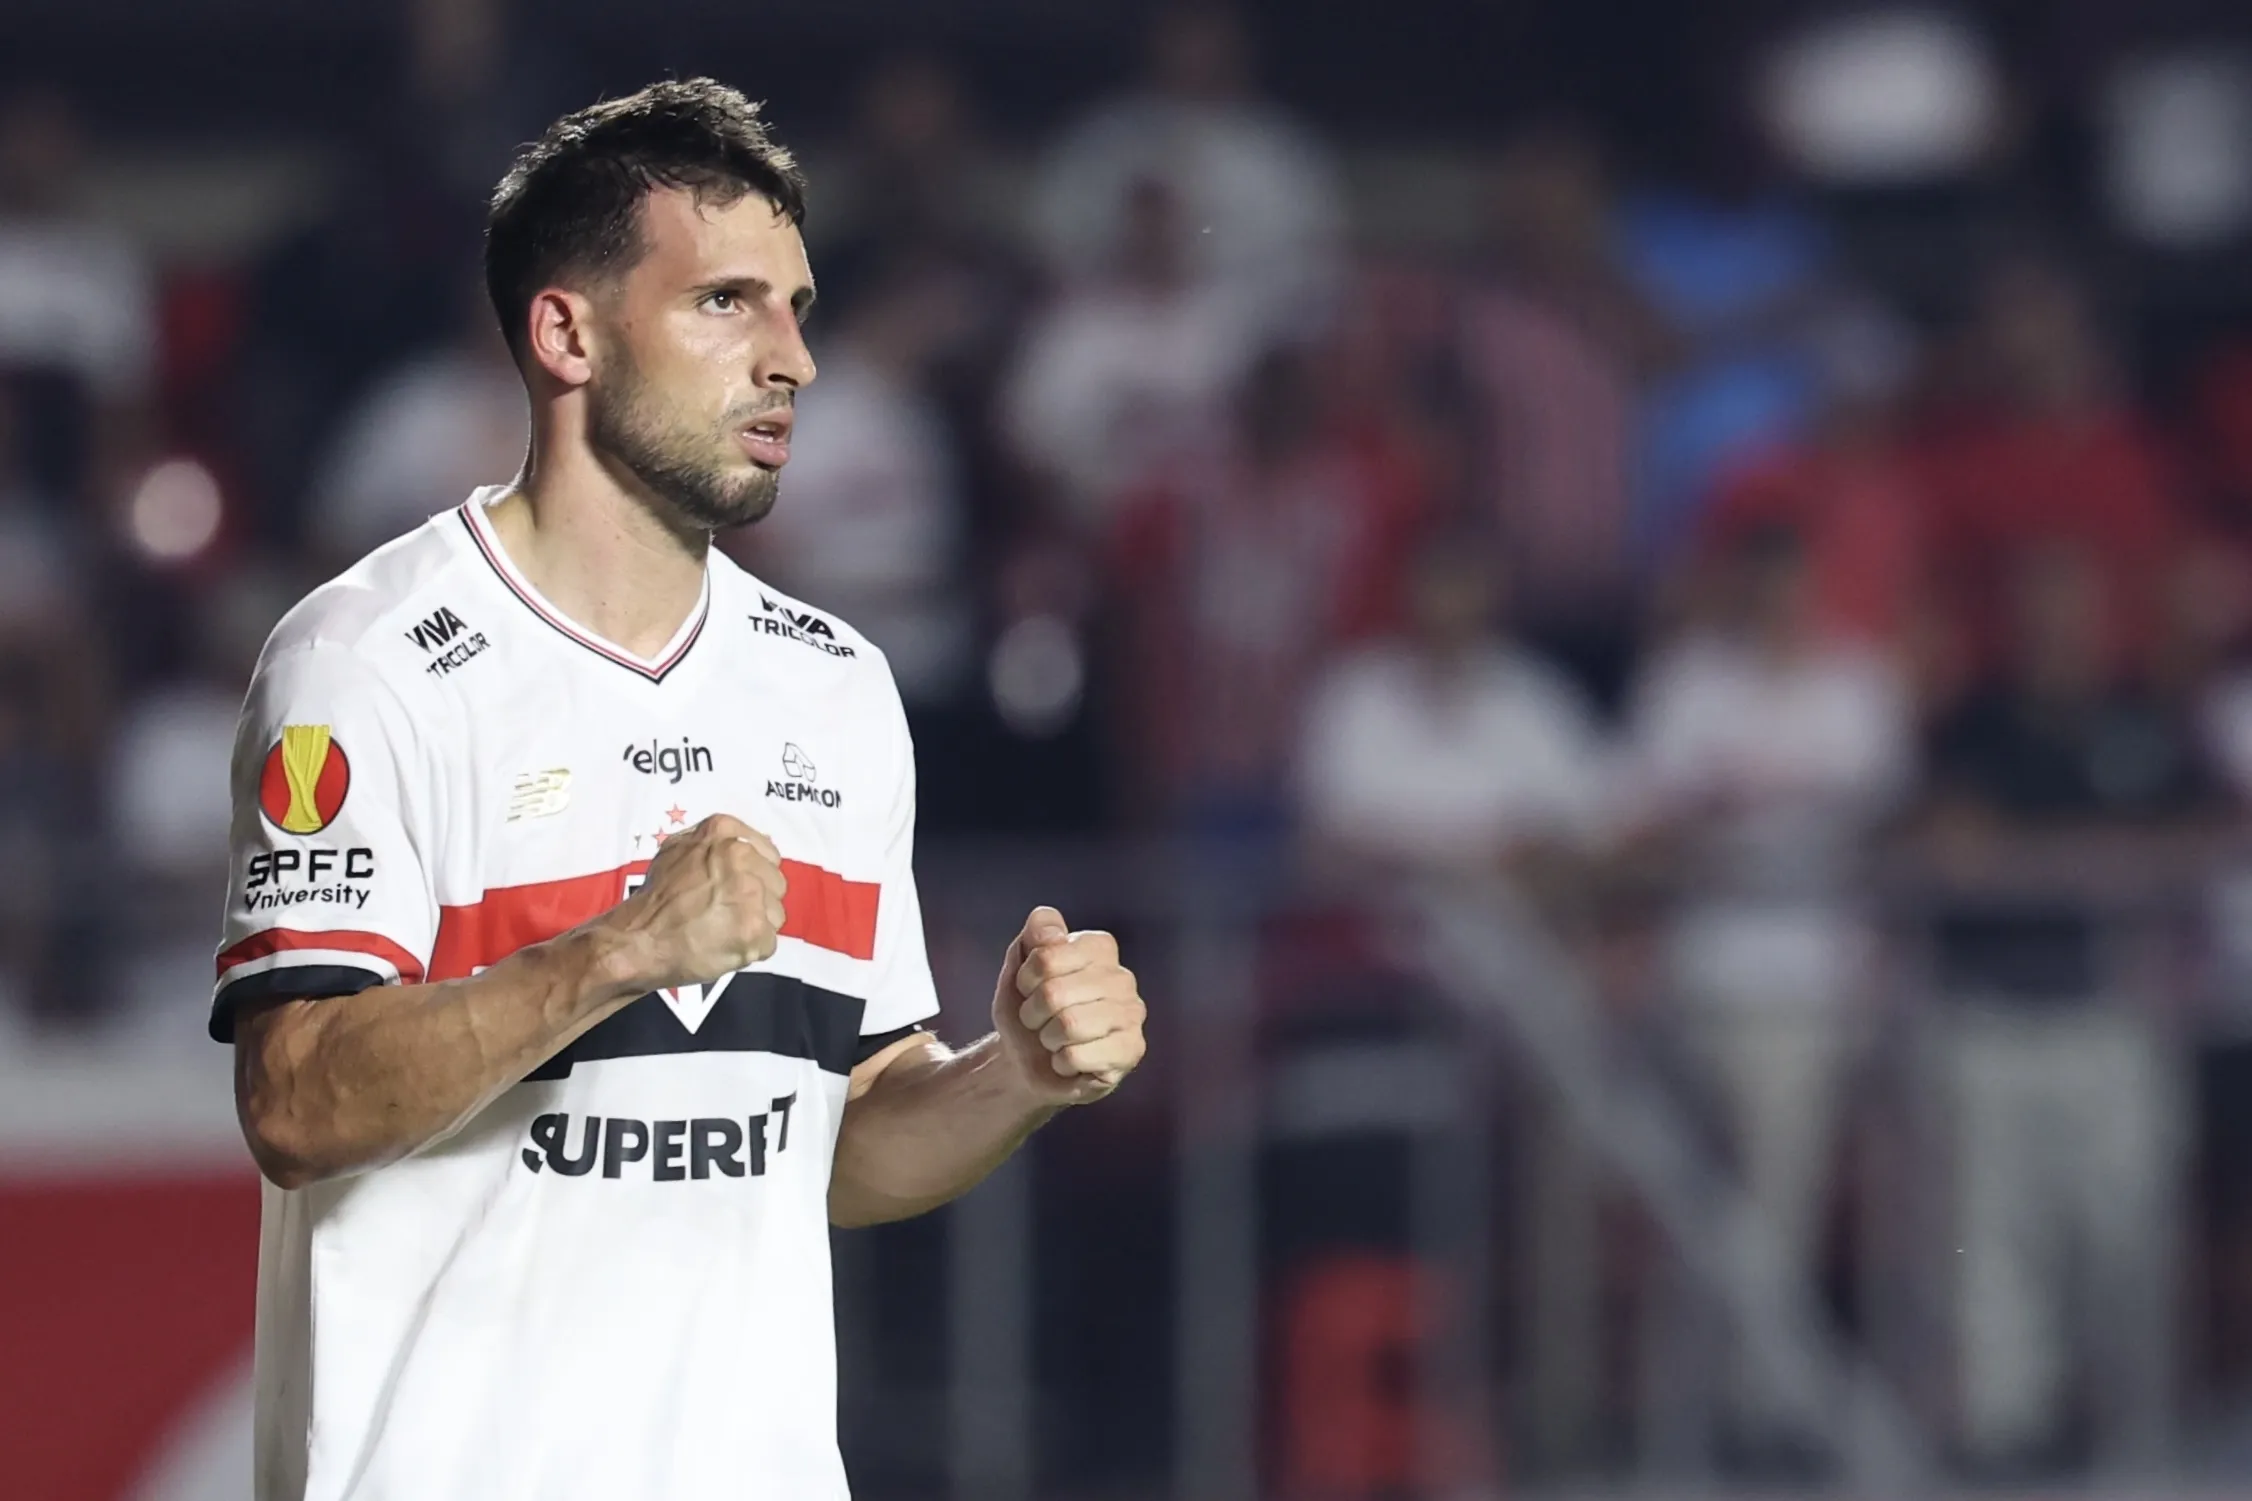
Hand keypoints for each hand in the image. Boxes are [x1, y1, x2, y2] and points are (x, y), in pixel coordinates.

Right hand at [603, 814, 787, 990]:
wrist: (637, 941)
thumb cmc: (655, 900)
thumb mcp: (677, 849)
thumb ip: (712, 844)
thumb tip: (741, 846)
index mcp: (724, 833)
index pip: (768, 854)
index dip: (755, 876)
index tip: (736, 891)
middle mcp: (741, 856)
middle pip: (776, 884)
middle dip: (757, 902)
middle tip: (725, 915)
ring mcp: (751, 893)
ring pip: (775, 915)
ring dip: (754, 927)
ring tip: (721, 932)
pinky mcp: (754, 929)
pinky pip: (769, 943)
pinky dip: (750, 950)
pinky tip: (724, 947)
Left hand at [992, 906, 1146, 1103]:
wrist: (1027, 1064)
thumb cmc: (1027, 1012)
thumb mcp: (1019, 967)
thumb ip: (1036, 934)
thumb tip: (1051, 927)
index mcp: (1099, 947)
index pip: (1046, 955)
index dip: (1026, 979)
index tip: (1030, 989)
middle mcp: (1122, 976)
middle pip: (1054, 992)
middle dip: (1033, 1014)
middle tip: (1040, 1021)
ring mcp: (1132, 1014)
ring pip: (1069, 1025)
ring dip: (1048, 1039)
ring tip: (1055, 1040)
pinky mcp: (1132, 1050)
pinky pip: (1078, 1056)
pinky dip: (1061, 1063)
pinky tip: (1070, 1061)